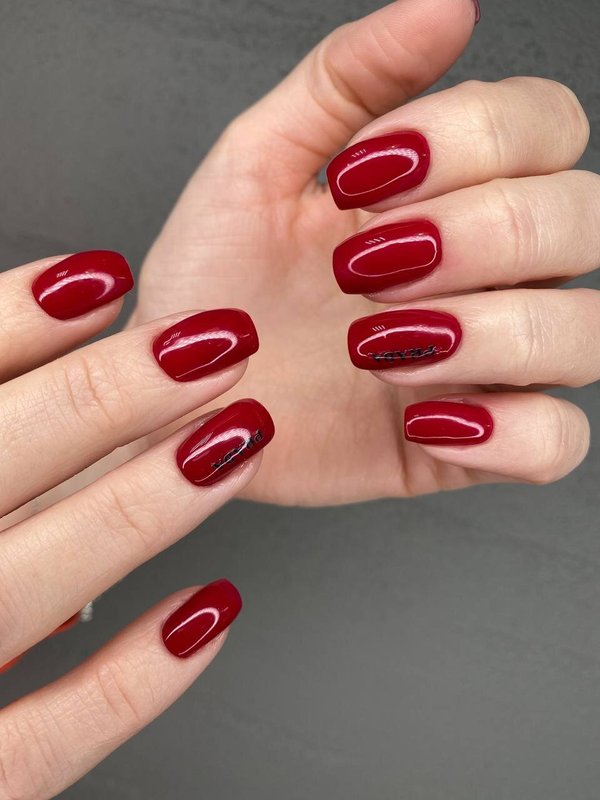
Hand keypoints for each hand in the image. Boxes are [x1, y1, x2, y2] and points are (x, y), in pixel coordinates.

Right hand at [0, 253, 270, 797]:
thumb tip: (38, 340)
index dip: (9, 322)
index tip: (101, 277)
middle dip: (109, 395)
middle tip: (217, 341)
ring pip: (25, 585)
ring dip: (140, 505)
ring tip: (239, 435)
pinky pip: (42, 745)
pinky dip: (131, 681)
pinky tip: (211, 612)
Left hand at [132, 0, 595, 504]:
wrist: (179, 389)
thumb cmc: (216, 282)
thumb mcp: (257, 165)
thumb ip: (348, 82)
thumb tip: (445, 6)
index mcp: (447, 193)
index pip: (547, 126)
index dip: (470, 141)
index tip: (362, 177)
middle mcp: (484, 275)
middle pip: (582, 220)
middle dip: (475, 235)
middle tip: (362, 265)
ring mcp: (483, 364)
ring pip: (585, 331)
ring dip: (486, 331)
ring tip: (376, 344)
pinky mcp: (468, 446)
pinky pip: (558, 442)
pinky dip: (510, 432)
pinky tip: (423, 417)